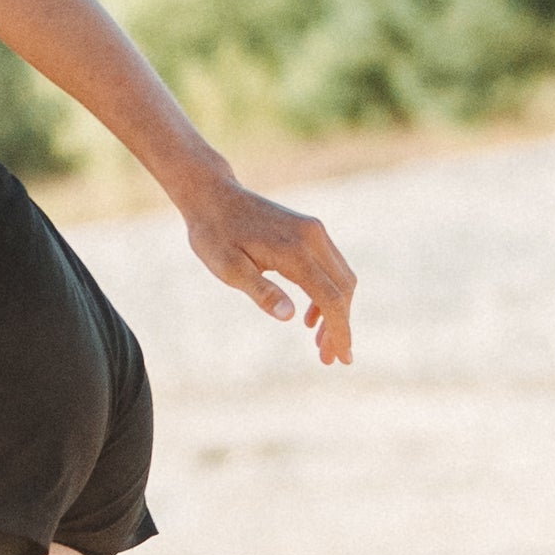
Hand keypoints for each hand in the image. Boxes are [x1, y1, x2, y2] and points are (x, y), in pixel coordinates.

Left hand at [177, 170, 357, 365]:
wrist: (212, 196)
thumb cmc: (215, 235)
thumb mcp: (228, 268)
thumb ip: (261, 291)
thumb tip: (290, 316)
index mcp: (295, 251)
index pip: (330, 297)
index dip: (340, 330)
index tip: (341, 359)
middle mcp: (313, 237)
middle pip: (342, 289)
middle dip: (340, 326)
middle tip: (328, 359)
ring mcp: (314, 231)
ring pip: (341, 278)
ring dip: (336, 311)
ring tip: (319, 343)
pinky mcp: (310, 230)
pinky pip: (330, 266)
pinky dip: (327, 293)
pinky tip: (308, 315)